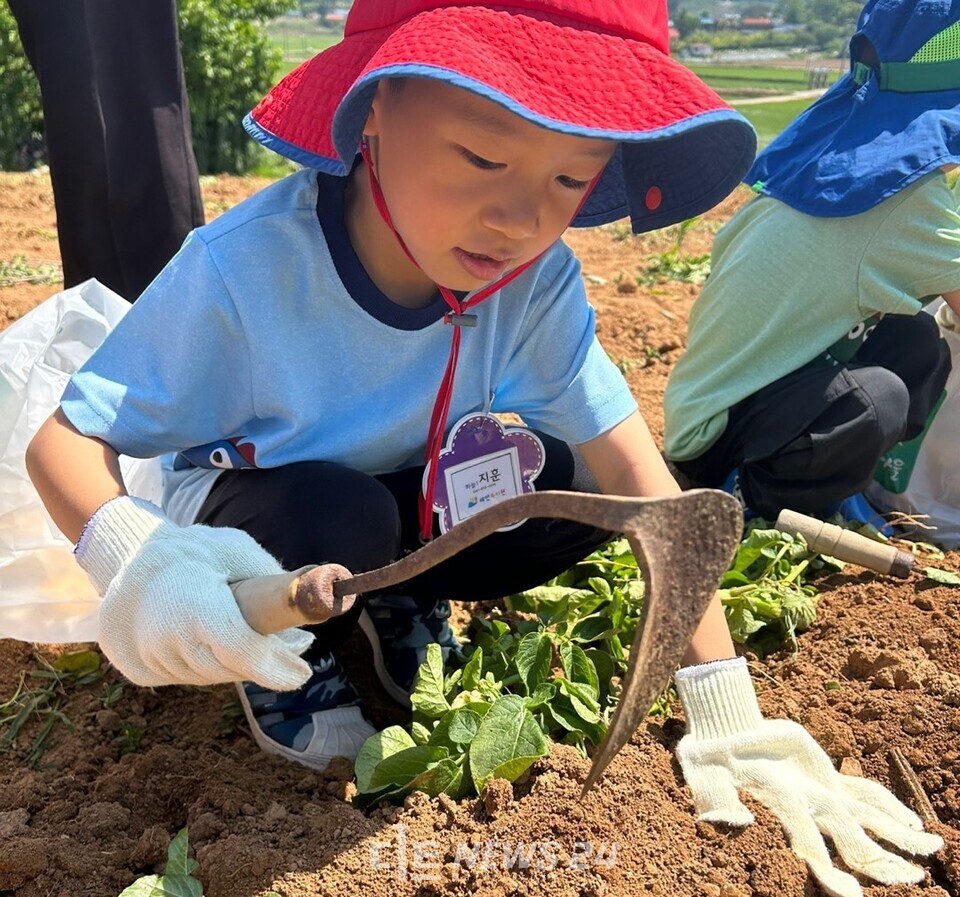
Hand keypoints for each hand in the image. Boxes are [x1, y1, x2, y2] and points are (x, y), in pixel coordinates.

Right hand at [76, 496, 314, 689]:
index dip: (275, 666)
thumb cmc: (194, 551)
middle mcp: (167, 639)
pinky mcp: (141, 670)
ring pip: (211, 676)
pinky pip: (189, 676)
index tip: (304, 671)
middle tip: (297, 655)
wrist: (129, 557)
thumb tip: (313, 602)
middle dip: (267, 665)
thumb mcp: (236, 549)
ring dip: (240, 667)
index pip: (240, 650)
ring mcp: (150, 658)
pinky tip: (225, 649)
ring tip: (264, 647)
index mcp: (193, 606)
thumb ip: (271, 576)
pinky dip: (213, 666)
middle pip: (231, 669)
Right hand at [674, 657, 942, 896]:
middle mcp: (808, 807)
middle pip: (853, 844)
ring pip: (869, 821)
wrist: (723, 733)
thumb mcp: (705, 777)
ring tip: (932, 850)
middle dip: (884, 865)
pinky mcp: (826, 777)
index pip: (811, 849)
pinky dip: (890, 807)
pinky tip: (912, 822)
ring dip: (899, 839)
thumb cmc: (709, 757)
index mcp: (783, 807)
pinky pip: (866, 793)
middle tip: (914, 879)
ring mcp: (821, 793)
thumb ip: (716, 799)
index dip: (831, 875)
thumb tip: (734, 822)